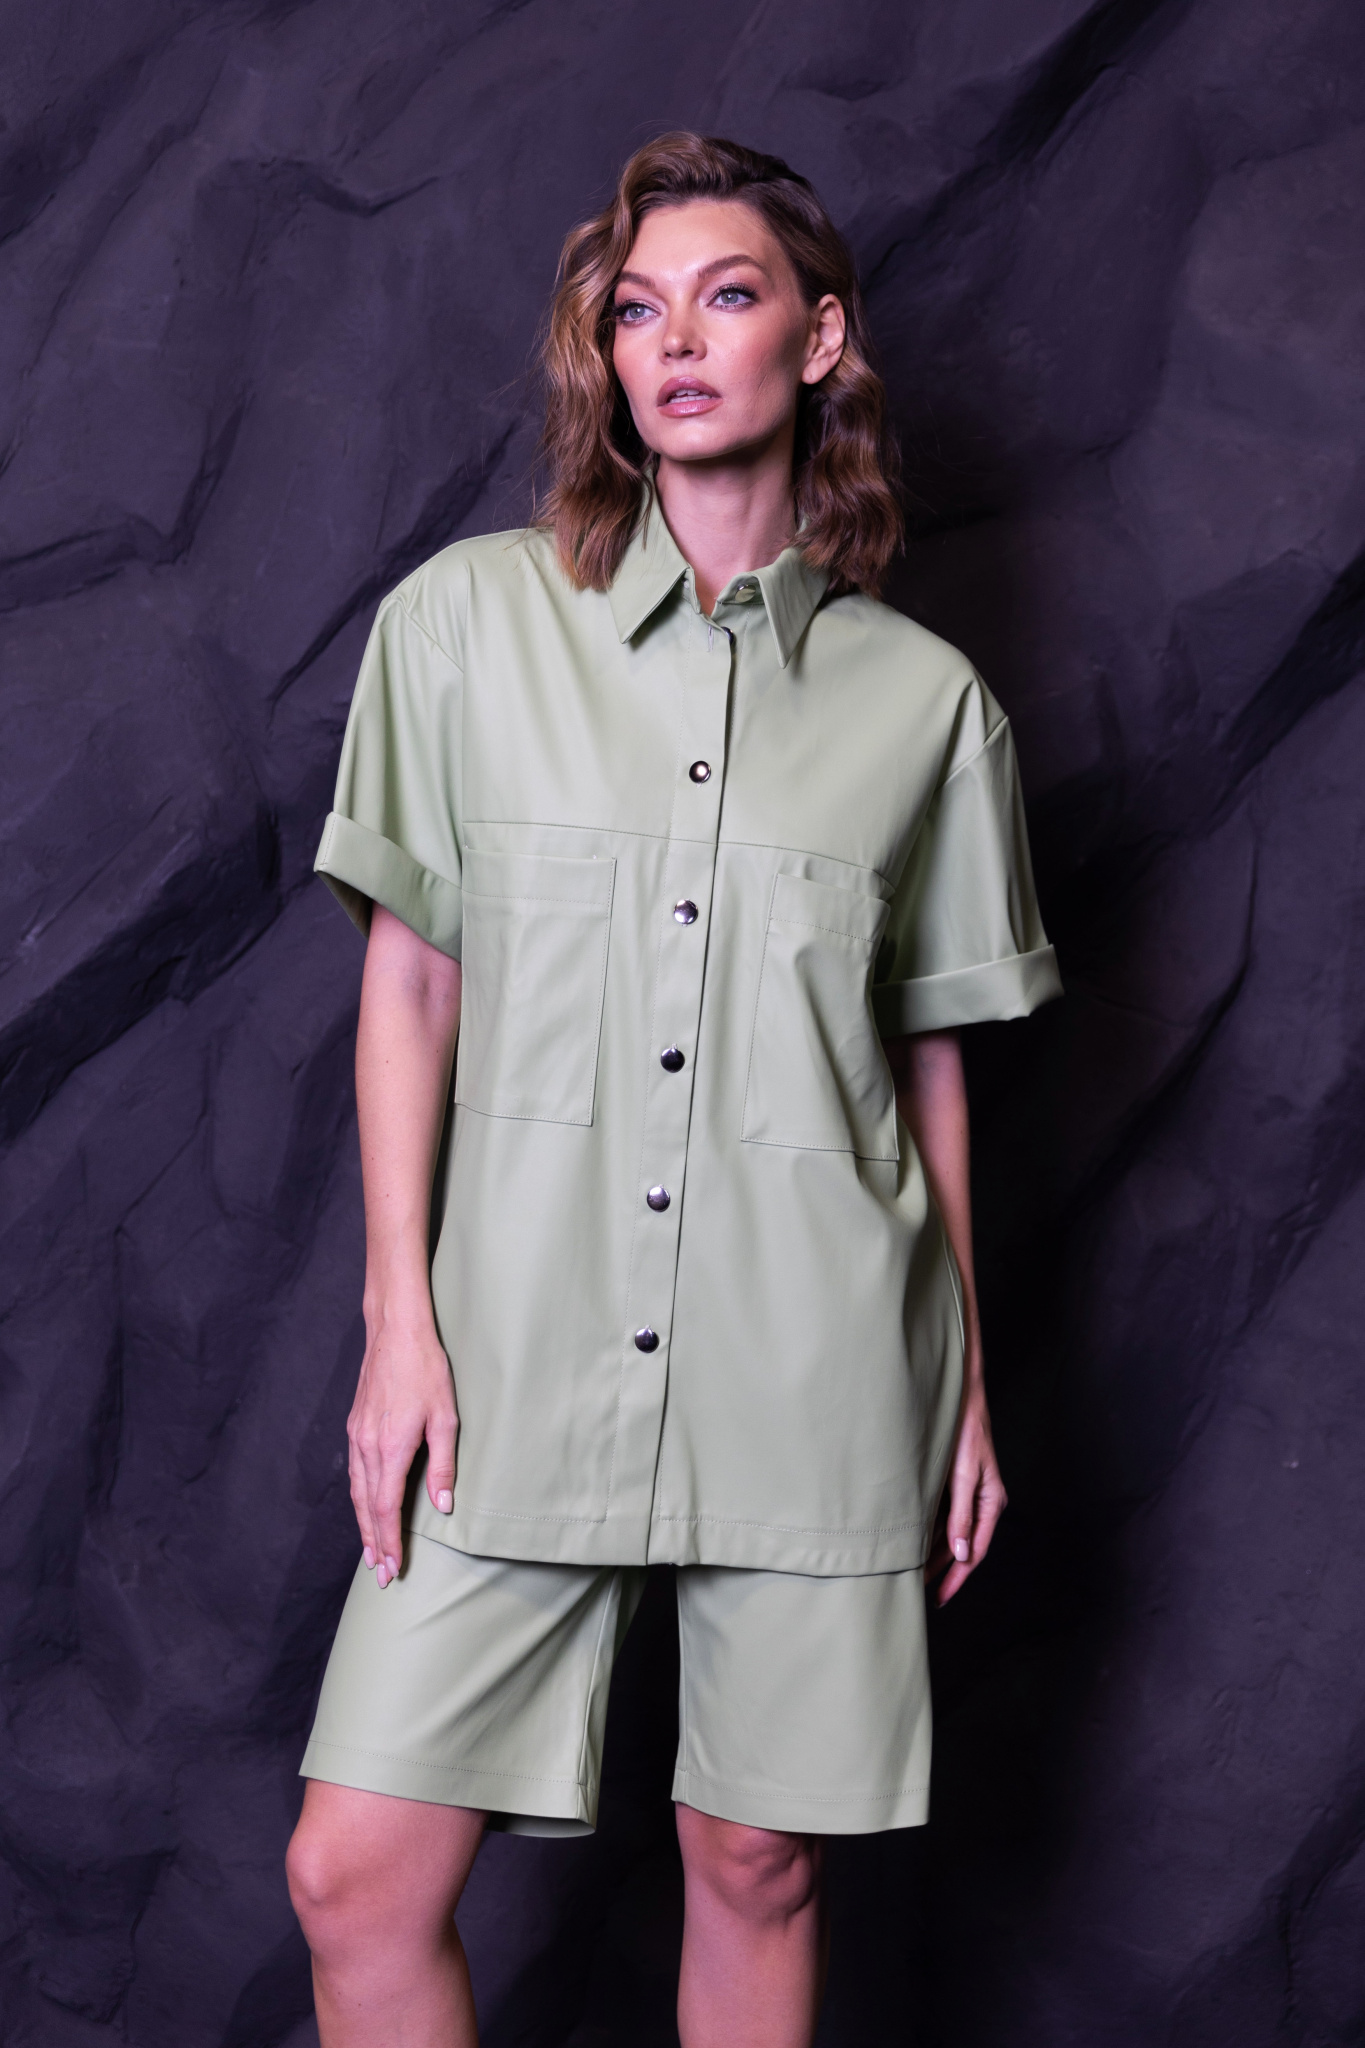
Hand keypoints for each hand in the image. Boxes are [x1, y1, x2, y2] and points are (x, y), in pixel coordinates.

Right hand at [346, 1301, 456, 1588]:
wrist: (395, 1331)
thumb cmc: (426, 1370)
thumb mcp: (446, 1417)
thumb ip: (443, 1465)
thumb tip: (442, 1506)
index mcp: (391, 1447)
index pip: (387, 1508)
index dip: (389, 1541)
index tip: (392, 1567)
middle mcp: (367, 1446)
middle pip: (367, 1507)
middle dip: (373, 1542)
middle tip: (380, 1575)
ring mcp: (357, 1436)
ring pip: (357, 1492)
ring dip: (364, 1525)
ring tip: (370, 1552)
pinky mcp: (356, 1426)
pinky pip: (354, 1473)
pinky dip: (359, 1499)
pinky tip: (366, 1508)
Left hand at [927, 1383, 1006, 1605]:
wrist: (958, 1398)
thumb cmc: (965, 1432)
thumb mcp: (963, 1476)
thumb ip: (961, 1515)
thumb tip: (962, 1554)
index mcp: (991, 1503)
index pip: (975, 1551)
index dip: (958, 1576)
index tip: (941, 1596)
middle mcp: (982, 1502)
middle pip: (964, 1546)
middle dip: (946, 1570)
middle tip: (925, 1592)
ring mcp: (968, 1494)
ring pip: (953, 1534)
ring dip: (937, 1554)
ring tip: (917, 1574)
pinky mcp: (954, 1484)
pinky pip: (944, 1518)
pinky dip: (932, 1534)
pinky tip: (917, 1544)